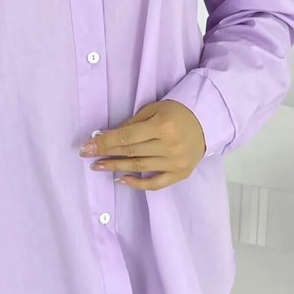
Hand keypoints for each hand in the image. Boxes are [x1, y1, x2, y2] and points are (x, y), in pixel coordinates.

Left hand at [78, 99, 206, 190]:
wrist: (206, 122)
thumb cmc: (176, 112)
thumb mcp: (153, 110)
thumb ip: (132, 124)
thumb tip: (106, 136)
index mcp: (162, 126)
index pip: (127, 136)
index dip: (105, 142)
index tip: (87, 146)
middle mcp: (169, 146)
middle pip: (131, 152)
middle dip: (106, 154)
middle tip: (88, 156)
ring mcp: (175, 162)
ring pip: (139, 167)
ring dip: (116, 167)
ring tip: (99, 166)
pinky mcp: (180, 174)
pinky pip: (155, 183)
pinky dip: (137, 183)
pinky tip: (122, 180)